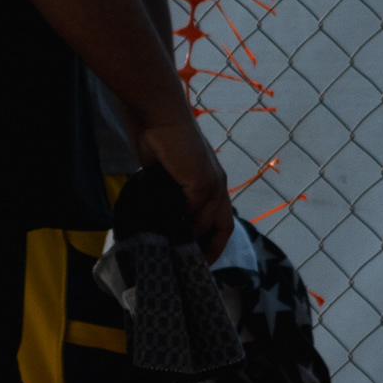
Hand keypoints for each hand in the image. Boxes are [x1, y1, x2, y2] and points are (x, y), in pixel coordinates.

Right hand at [137, 113, 235, 259]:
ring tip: (177, 255)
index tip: (197, 256)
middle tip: (194, 266)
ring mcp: (212, 184)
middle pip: (224, 226)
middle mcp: (218, 185)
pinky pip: (195, 213)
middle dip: (212, 249)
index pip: (220, 219)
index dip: (212, 240)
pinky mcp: (201, 182)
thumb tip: (162, 214)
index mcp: (212, 182)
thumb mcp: (166, 173)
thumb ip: (170, 192)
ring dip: (194, 240)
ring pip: (208, 223)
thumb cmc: (159, 138)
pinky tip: (171, 234)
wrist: (159, 116)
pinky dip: (185, 226)